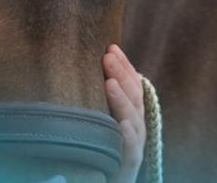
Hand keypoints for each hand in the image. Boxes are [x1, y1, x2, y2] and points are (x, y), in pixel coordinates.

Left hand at [102, 43, 144, 182]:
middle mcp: (135, 130)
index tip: (111, 47)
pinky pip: (131, 153)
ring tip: (110, 83)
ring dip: (122, 100)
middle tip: (107, 55)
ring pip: (133, 121)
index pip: (131, 86)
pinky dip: (129, 138)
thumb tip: (81, 68)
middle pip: (133, 98)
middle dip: (121, 75)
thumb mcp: (97, 121)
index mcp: (129, 116)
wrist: (103, 181)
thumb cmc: (96, 151)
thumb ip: (92, 99)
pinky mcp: (127, 168)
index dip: (124, 67)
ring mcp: (133, 148)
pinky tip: (123, 125)